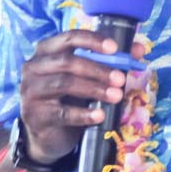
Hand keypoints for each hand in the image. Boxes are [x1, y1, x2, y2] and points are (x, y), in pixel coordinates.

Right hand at [18, 30, 146, 163]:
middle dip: (98, 69)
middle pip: (67, 62)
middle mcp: (33, 67)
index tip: (115, 48)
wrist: (48, 134)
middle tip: (121, 79)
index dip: (92, 41)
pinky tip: (101, 115)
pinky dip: (84, 114)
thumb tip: (139, 49)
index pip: (69, 38)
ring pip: (65, 84)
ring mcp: (30, 91)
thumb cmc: (68, 97)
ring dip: (94, 89)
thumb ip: (111, 61)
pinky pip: (62, 113)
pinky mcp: (34, 115)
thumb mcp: (88, 77)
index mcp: (46, 50)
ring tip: (117, 96)